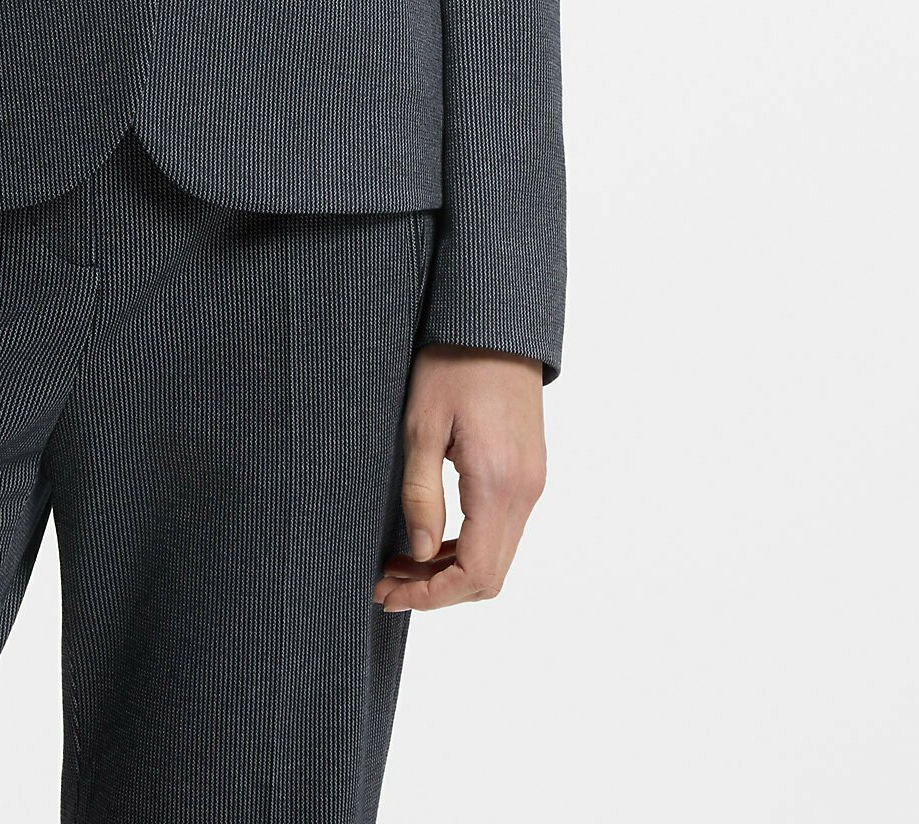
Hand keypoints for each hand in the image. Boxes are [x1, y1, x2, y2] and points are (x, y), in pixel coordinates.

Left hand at [373, 344, 546, 611]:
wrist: (496, 323)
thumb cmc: (453, 362)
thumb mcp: (422, 424)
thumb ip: (422, 494)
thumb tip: (418, 553)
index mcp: (498, 484)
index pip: (473, 573)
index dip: (430, 595)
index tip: (388, 592)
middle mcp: (524, 492)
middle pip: (488, 576)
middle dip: (436, 590)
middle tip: (387, 583)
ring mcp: (531, 483)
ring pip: (497, 556)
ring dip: (450, 570)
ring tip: (400, 563)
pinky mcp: (529, 472)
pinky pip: (502, 529)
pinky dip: (468, 546)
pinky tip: (431, 536)